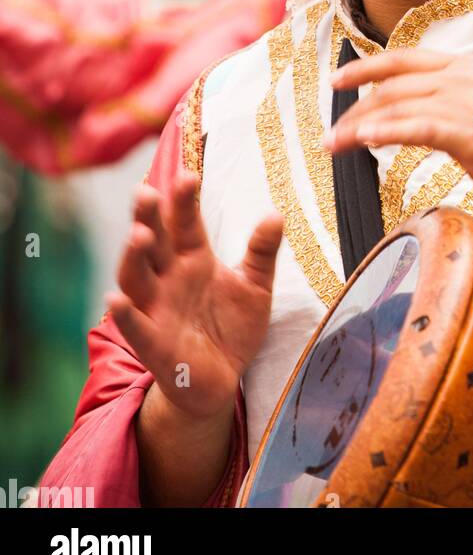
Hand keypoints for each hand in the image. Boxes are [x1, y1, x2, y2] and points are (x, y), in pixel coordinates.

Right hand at [106, 171, 283, 421]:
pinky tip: (115, 300)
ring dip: (134, 258)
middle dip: (148, 218)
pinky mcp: (154, 345)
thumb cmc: (232, 326)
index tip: (187, 175)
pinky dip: (125, 315)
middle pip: (153, 244)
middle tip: (146, 191)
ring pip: (137, 279)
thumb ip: (262, 253)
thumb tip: (276, 215)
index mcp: (192, 260)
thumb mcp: (255, 286)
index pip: (185, 224)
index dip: (184, 201)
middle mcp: (168, 280)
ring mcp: (157, 310)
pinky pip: (136, 328)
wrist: (223, 379)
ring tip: (138, 235)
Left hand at [327, 50, 472, 217]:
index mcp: (465, 66)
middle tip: (331, 132)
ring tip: (335, 145)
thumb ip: (451, 105)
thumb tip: (417, 117)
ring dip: (358, 126)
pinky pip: (414, 127)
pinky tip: (363, 141)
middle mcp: (461, 75)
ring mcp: (463, 101)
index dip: (365, 68)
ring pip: (395, 106)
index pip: (403, 59)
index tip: (338, 81)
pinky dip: (384, 132)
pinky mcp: (466, 131)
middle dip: (354, 108)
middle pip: (392, 84)